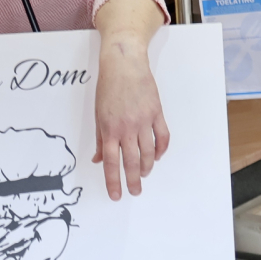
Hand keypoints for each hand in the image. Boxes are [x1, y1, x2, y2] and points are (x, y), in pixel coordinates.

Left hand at [92, 34, 169, 199]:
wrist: (124, 64)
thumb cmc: (108, 87)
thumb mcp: (98, 114)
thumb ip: (100, 139)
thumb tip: (98, 159)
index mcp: (109, 129)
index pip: (111, 162)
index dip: (114, 181)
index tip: (116, 195)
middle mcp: (127, 128)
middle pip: (132, 162)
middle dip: (133, 181)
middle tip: (135, 192)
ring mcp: (144, 121)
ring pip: (149, 152)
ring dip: (147, 167)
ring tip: (144, 174)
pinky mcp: (157, 113)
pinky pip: (162, 137)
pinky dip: (161, 150)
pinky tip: (157, 156)